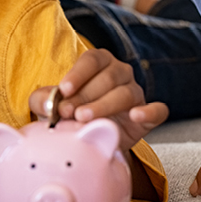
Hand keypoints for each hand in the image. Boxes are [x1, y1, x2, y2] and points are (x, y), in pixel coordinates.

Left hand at [29, 48, 168, 155]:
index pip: (92, 60)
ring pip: (126, 93)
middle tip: (68, 112)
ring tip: (84, 118)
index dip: (78, 74)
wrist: (92, 141)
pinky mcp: (149, 115)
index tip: (64, 90)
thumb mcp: (52, 107)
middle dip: (85, 95)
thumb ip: (44, 100)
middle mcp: (120, 74)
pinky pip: (157, 110)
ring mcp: (136, 93)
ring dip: (104, 105)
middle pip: (107, 77)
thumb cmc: (70, 115)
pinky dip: (149, 112)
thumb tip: (47, 104)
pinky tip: (136, 116)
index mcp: (99, 63)